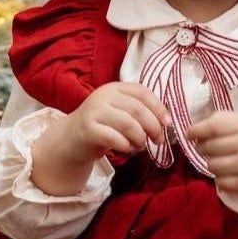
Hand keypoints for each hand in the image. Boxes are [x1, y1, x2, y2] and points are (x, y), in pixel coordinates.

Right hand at [31, 82, 169, 194]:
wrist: (70, 140)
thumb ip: (139, 113)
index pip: (142, 92)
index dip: (158, 107)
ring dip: (140, 138)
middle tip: (158, 140)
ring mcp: (94, 112)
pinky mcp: (87, 129)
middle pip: (137, 109)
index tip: (167, 123)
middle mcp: (103, 96)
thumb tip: (166, 123)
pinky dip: (126, 146)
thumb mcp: (120, 113)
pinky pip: (115, 138)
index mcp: (115, 88)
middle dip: (153, 126)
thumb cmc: (102, 127)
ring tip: (140, 146)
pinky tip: (127, 150)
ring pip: (128, 124)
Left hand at [188, 110, 237, 197]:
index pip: (213, 126)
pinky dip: (220, 179)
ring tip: (219, 160)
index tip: (189, 134)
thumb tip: (196, 128)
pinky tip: (228, 172)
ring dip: (211, 164)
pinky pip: (221, 183)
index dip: (196, 130)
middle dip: (201, 148)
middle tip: (204, 148)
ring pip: (212, 166)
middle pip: (209, 147)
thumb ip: (227, 121)